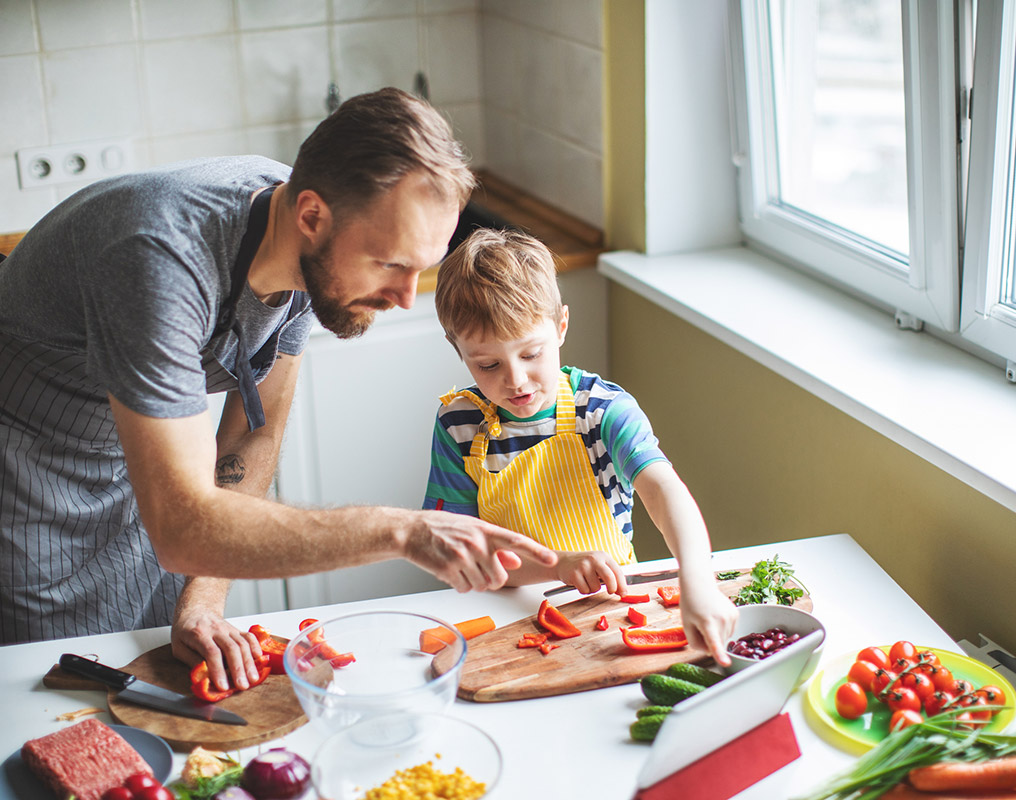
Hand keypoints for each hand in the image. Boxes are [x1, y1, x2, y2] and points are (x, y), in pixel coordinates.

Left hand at [171, 606, 263, 691]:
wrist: (195, 611)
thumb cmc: (185, 632)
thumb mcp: (179, 647)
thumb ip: (192, 661)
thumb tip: (205, 676)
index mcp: (199, 634)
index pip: (212, 653)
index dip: (218, 670)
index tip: (223, 686)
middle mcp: (216, 629)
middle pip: (231, 648)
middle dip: (238, 669)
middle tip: (242, 685)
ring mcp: (228, 628)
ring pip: (242, 644)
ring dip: (249, 662)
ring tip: (253, 678)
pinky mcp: (236, 629)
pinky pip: (249, 637)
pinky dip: (255, 647)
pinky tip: (259, 659)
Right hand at [404, 510, 557, 591]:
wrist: (411, 530)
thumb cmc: (443, 528)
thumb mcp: (473, 530)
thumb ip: (496, 546)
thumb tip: (517, 560)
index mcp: (485, 530)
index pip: (516, 541)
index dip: (536, 551)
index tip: (552, 559)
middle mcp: (476, 542)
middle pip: (499, 578)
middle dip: (491, 580)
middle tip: (478, 569)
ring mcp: (461, 556)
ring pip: (481, 586)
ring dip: (473, 582)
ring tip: (461, 566)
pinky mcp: (448, 569)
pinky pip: (464, 589)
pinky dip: (459, 585)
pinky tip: (450, 570)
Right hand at [554, 551, 627, 594]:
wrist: (563, 561)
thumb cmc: (584, 565)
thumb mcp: (599, 565)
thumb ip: (611, 575)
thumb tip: (622, 591)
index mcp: (603, 556)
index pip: (617, 571)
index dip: (622, 584)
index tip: (623, 593)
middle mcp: (594, 559)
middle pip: (609, 578)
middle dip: (612, 588)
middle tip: (610, 592)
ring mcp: (583, 566)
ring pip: (596, 588)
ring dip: (593, 589)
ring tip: (587, 581)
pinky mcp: (574, 574)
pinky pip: (585, 590)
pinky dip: (584, 590)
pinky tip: (580, 583)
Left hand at [678, 583, 738, 665]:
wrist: (699, 584)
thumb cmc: (690, 604)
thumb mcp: (686, 625)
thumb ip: (696, 643)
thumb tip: (710, 653)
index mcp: (707, 623)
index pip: (714, 642)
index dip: (720, 654)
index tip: (726, 663)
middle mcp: (722, 619)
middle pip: (719, 643)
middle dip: (709, 641)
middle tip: (700, 625)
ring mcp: (731, 616)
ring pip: (725, 638)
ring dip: (717, 634)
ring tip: (708, 618)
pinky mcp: (736, 614)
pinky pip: (730, 631)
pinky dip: (723, 628)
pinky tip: (715, 617)